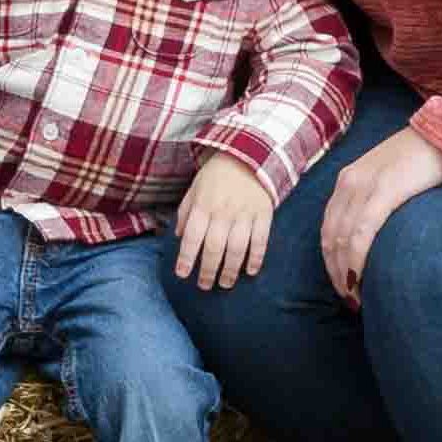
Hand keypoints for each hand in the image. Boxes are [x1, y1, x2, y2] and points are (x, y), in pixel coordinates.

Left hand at [171, 154, 276, 290]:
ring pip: (237, 248)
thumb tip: (177, 236)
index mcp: (203, 205)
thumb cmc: (216, 176)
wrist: (248, 155)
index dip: (186, 257)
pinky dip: (256, 258)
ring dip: (230, 270)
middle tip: (204, 286)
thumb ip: (185, 212)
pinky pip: (261, 240)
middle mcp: (223, 211)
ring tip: (225, 284)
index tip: (182, 274)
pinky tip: (250, 271)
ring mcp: (244, 213)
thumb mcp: (194, 189)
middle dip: (208, 270)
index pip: (192, 236)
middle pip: (214, 247)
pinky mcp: (263, 214)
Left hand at [319, 123, 441, 303]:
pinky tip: (360, 280)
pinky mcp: (385, 191)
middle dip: (336, 273)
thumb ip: (379, 201)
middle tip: (350, 300)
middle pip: (331, 238)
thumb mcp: (392, 178)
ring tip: (357, 299)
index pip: (328, 228)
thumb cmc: (427, 160)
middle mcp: (349, 182)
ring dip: (345, 274)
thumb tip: (380, 236)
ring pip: (343, 239)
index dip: (331, 260)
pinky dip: (357, 260)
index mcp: (348, 180)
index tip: (342, 285)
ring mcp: (365, 185)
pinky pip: (363, 233)